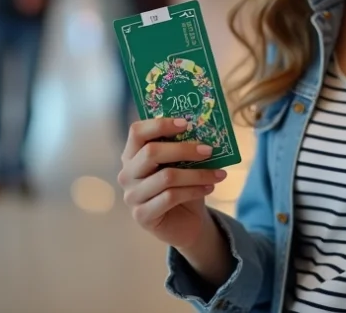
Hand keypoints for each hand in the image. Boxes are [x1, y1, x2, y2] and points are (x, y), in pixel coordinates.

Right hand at [118, 117, 227, 250]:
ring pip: (166, 177)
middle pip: (151, 152)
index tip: (186, 123)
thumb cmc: (182, 186)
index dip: (160, 124)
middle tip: (209, 150)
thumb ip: (184, 147)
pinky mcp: (142, 215)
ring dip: (197, 174)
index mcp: (132, 154)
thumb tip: (204, 129)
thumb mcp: (182, 163)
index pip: (137, 132)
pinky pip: (170, 197)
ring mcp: (132, 196)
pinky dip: (194, 190)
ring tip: (219, 173)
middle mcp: (127, 174)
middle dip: (184, 149)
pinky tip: (209, 188)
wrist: (185, 222)